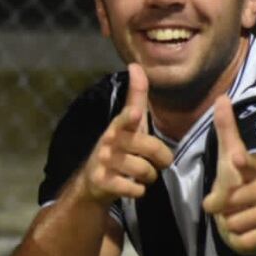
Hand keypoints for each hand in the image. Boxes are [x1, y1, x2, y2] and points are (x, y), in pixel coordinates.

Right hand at [72, 63, 172, 206]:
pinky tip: (132, 187)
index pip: (126, 119)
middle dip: (161, 158)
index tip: (135, 114)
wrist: (94, 181)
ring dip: (150, 176)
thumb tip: (136, 64)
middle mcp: (109, 141)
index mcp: (118, 126)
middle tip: (158, 162)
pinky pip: (134, 189)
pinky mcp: (102, 182)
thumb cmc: (119, 146)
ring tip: (143, 175)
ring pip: (144, 171)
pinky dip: (138, 191)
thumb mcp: (128, 122)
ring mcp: (104, 162)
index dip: (131, 117)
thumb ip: (136, 96)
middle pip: (150, 148)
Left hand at [201, 95, 255, 254]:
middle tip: (230, 203)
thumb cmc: (241, 179)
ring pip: (231, 222)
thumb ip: (226, 128)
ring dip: (228, 223)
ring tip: (238, 215)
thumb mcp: (230, 155)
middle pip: (226, 202)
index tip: (234, 159)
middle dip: (221, 207)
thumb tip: (222, 96)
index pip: (246, 163)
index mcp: (254, 168)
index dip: (240, 162)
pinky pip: (242, 240)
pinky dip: (238, 239)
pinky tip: (246, 230)